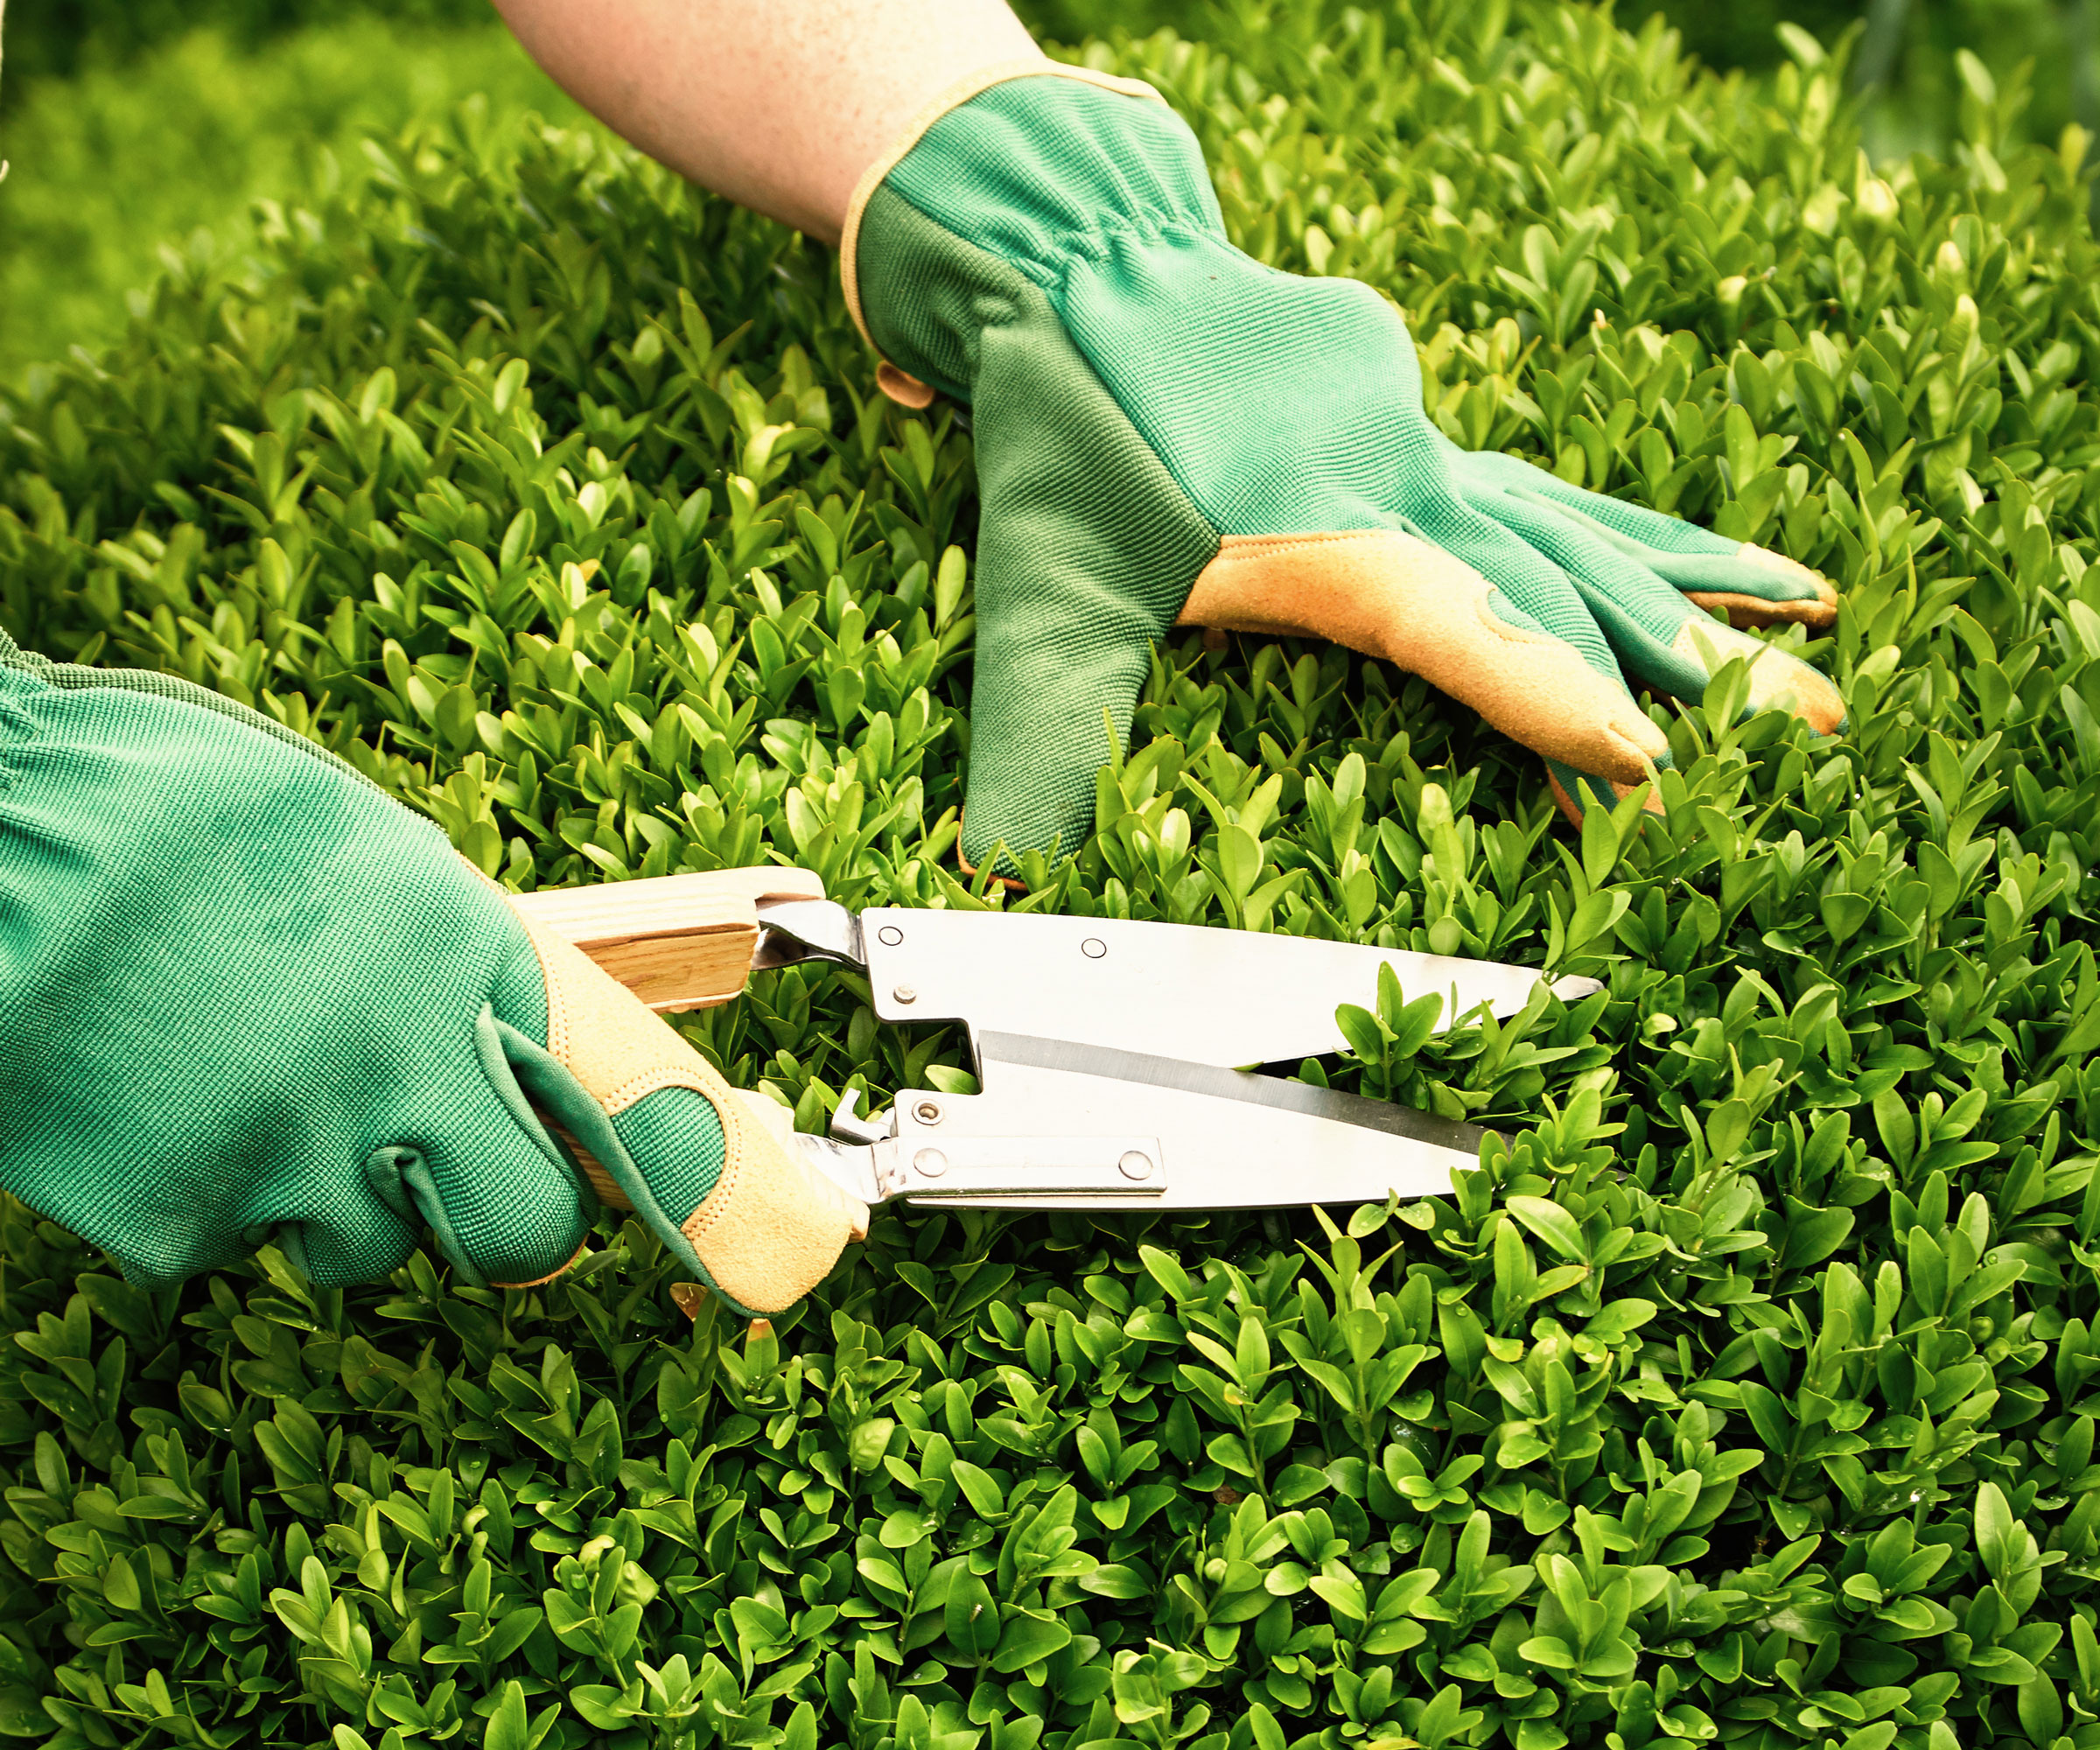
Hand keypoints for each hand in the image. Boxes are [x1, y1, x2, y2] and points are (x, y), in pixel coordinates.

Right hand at [0, 631, 862, 1313]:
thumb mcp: (403, 878)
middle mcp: (405, 1069)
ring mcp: (294, 1155)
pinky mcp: (189, 1218)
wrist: (8, 845)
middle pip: (529, 1234)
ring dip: (358, 1193)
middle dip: (509, 1207)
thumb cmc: (204, 829)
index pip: (652, 1107)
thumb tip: (602, 1058)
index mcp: (478, 957)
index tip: (809, 1247)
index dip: (737, 1192)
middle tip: (446, 1136)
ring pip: (382, 1248)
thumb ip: (510, 980)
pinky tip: (199, 1097)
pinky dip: (241, 1195)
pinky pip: (255, 1242)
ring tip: (281, 1076)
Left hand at [843, 66, 1842, 868]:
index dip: (1552, 698)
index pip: (1463, 628)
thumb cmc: (1066, 438)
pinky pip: (1558, 496)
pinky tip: (1714, 563)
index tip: (1652, 763)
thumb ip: (1033, 733)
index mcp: (1326, 535)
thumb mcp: (1040, 596)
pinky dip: (1643, 537)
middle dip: (1698, 664)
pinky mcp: (1426, 430)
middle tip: (1817, 732)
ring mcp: (1427, 448)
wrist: (1085, 268)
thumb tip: (990, 864)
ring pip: (1592, 529)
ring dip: (1705, 590)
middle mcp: (1404, 489)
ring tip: (1826, 622)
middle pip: (1575, 580)